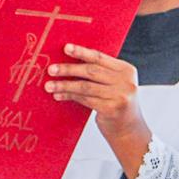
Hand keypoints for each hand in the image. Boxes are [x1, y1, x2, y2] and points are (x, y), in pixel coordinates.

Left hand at [45, 44, 151, 178]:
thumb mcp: (115, 84)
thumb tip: (70, 61)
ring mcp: (120, 96)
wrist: (129, 130)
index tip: (66, 48)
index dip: (82, 52)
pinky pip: (85, 99)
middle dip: (69, 69)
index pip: (100, 57)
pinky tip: (58, 95)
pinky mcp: (112, 109)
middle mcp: (126, 81)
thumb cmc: (116, 103)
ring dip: (65, 85)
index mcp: (126, 70)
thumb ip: (100, 73)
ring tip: (49, 85)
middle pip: (91, 71)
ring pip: (85, 86)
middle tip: (51, 69)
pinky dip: (70, 96)